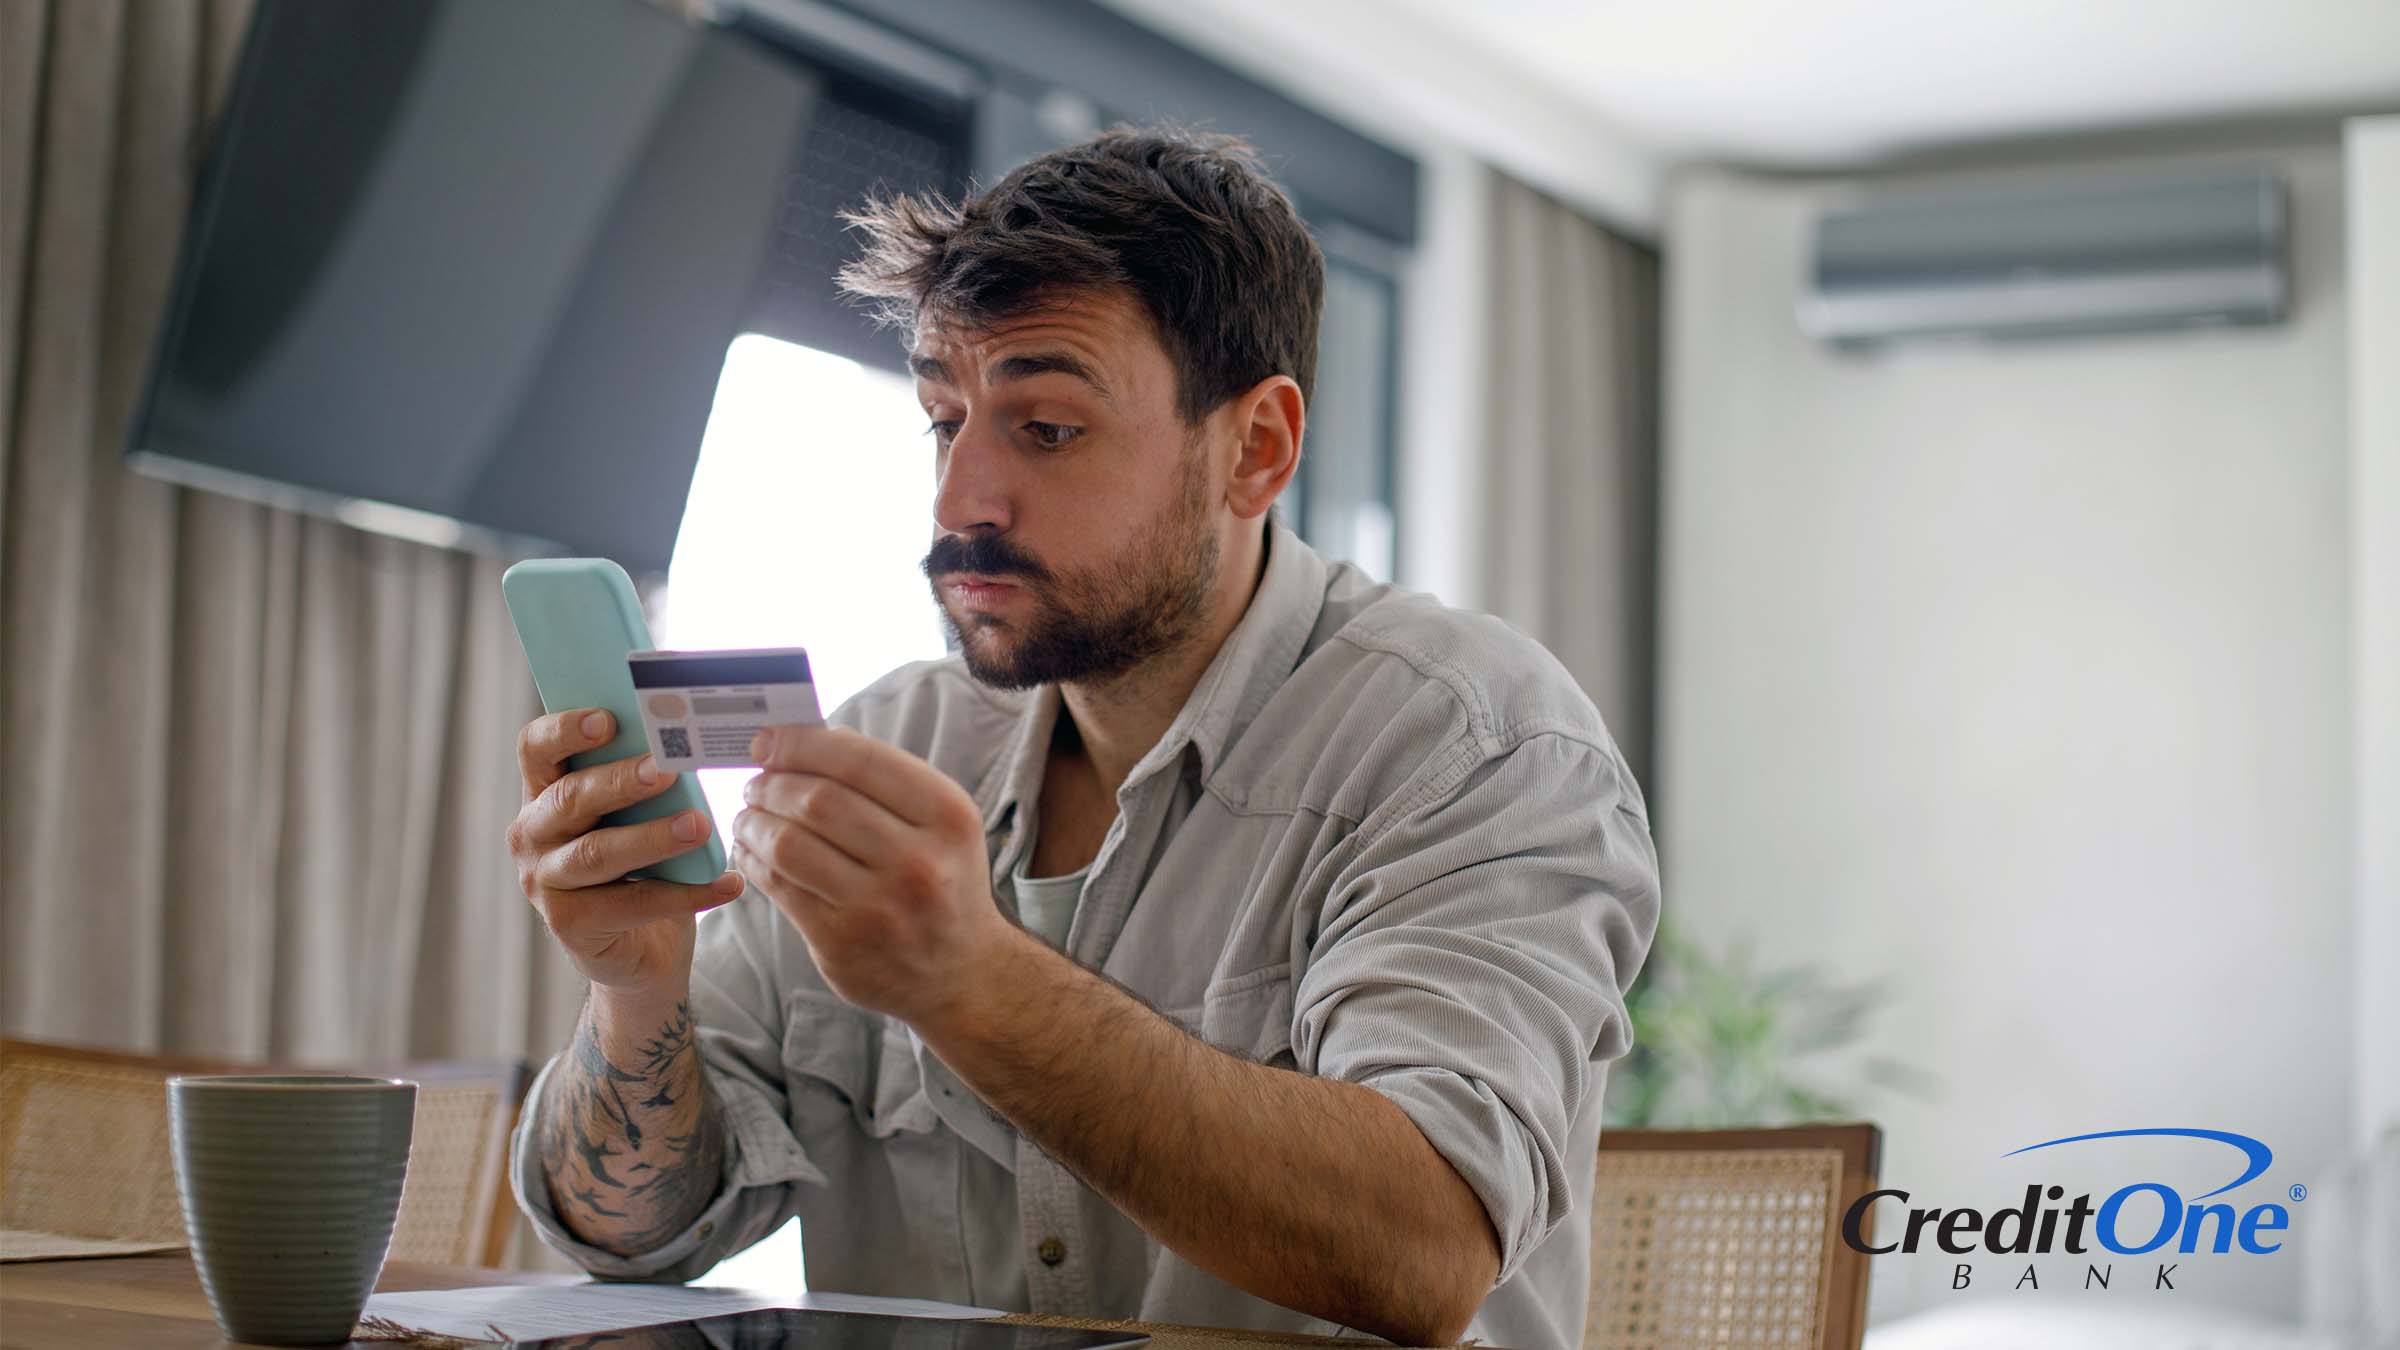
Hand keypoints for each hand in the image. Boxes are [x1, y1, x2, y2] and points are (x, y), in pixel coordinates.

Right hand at [507, 708, 744, 995]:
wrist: (639, 948)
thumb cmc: (640, 862)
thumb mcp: (637, 815)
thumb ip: (645, 780)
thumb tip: (689, 738)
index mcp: (544, 792)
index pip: (536, 749)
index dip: (564, 729)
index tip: (607, 719)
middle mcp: (532, 834)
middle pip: (570, 798)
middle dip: (621, 781)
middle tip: (667, 770)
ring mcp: (544, 882)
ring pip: (596, 853)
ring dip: (652, 837)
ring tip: (700, 826)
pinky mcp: (570, 925)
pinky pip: (633, 903)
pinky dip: (688, 894)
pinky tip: (730, 883)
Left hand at [730, 725, 1017, 1025]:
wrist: (962, 973)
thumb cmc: (943, 881)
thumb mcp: (941, 822)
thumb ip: (885, 779)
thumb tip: (813, 737)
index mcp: (948, 817)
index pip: (860, 760)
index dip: (803, 744)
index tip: (769, 741)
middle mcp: (918, 861)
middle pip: (818, 801)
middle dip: (772, 784)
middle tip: (756, 783)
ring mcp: (878, 907)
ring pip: (789, 844)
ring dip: (753, 822)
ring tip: (748, 817)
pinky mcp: (840, 942)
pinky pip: (779, 888)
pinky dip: (753, 862)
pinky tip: (752, 851)